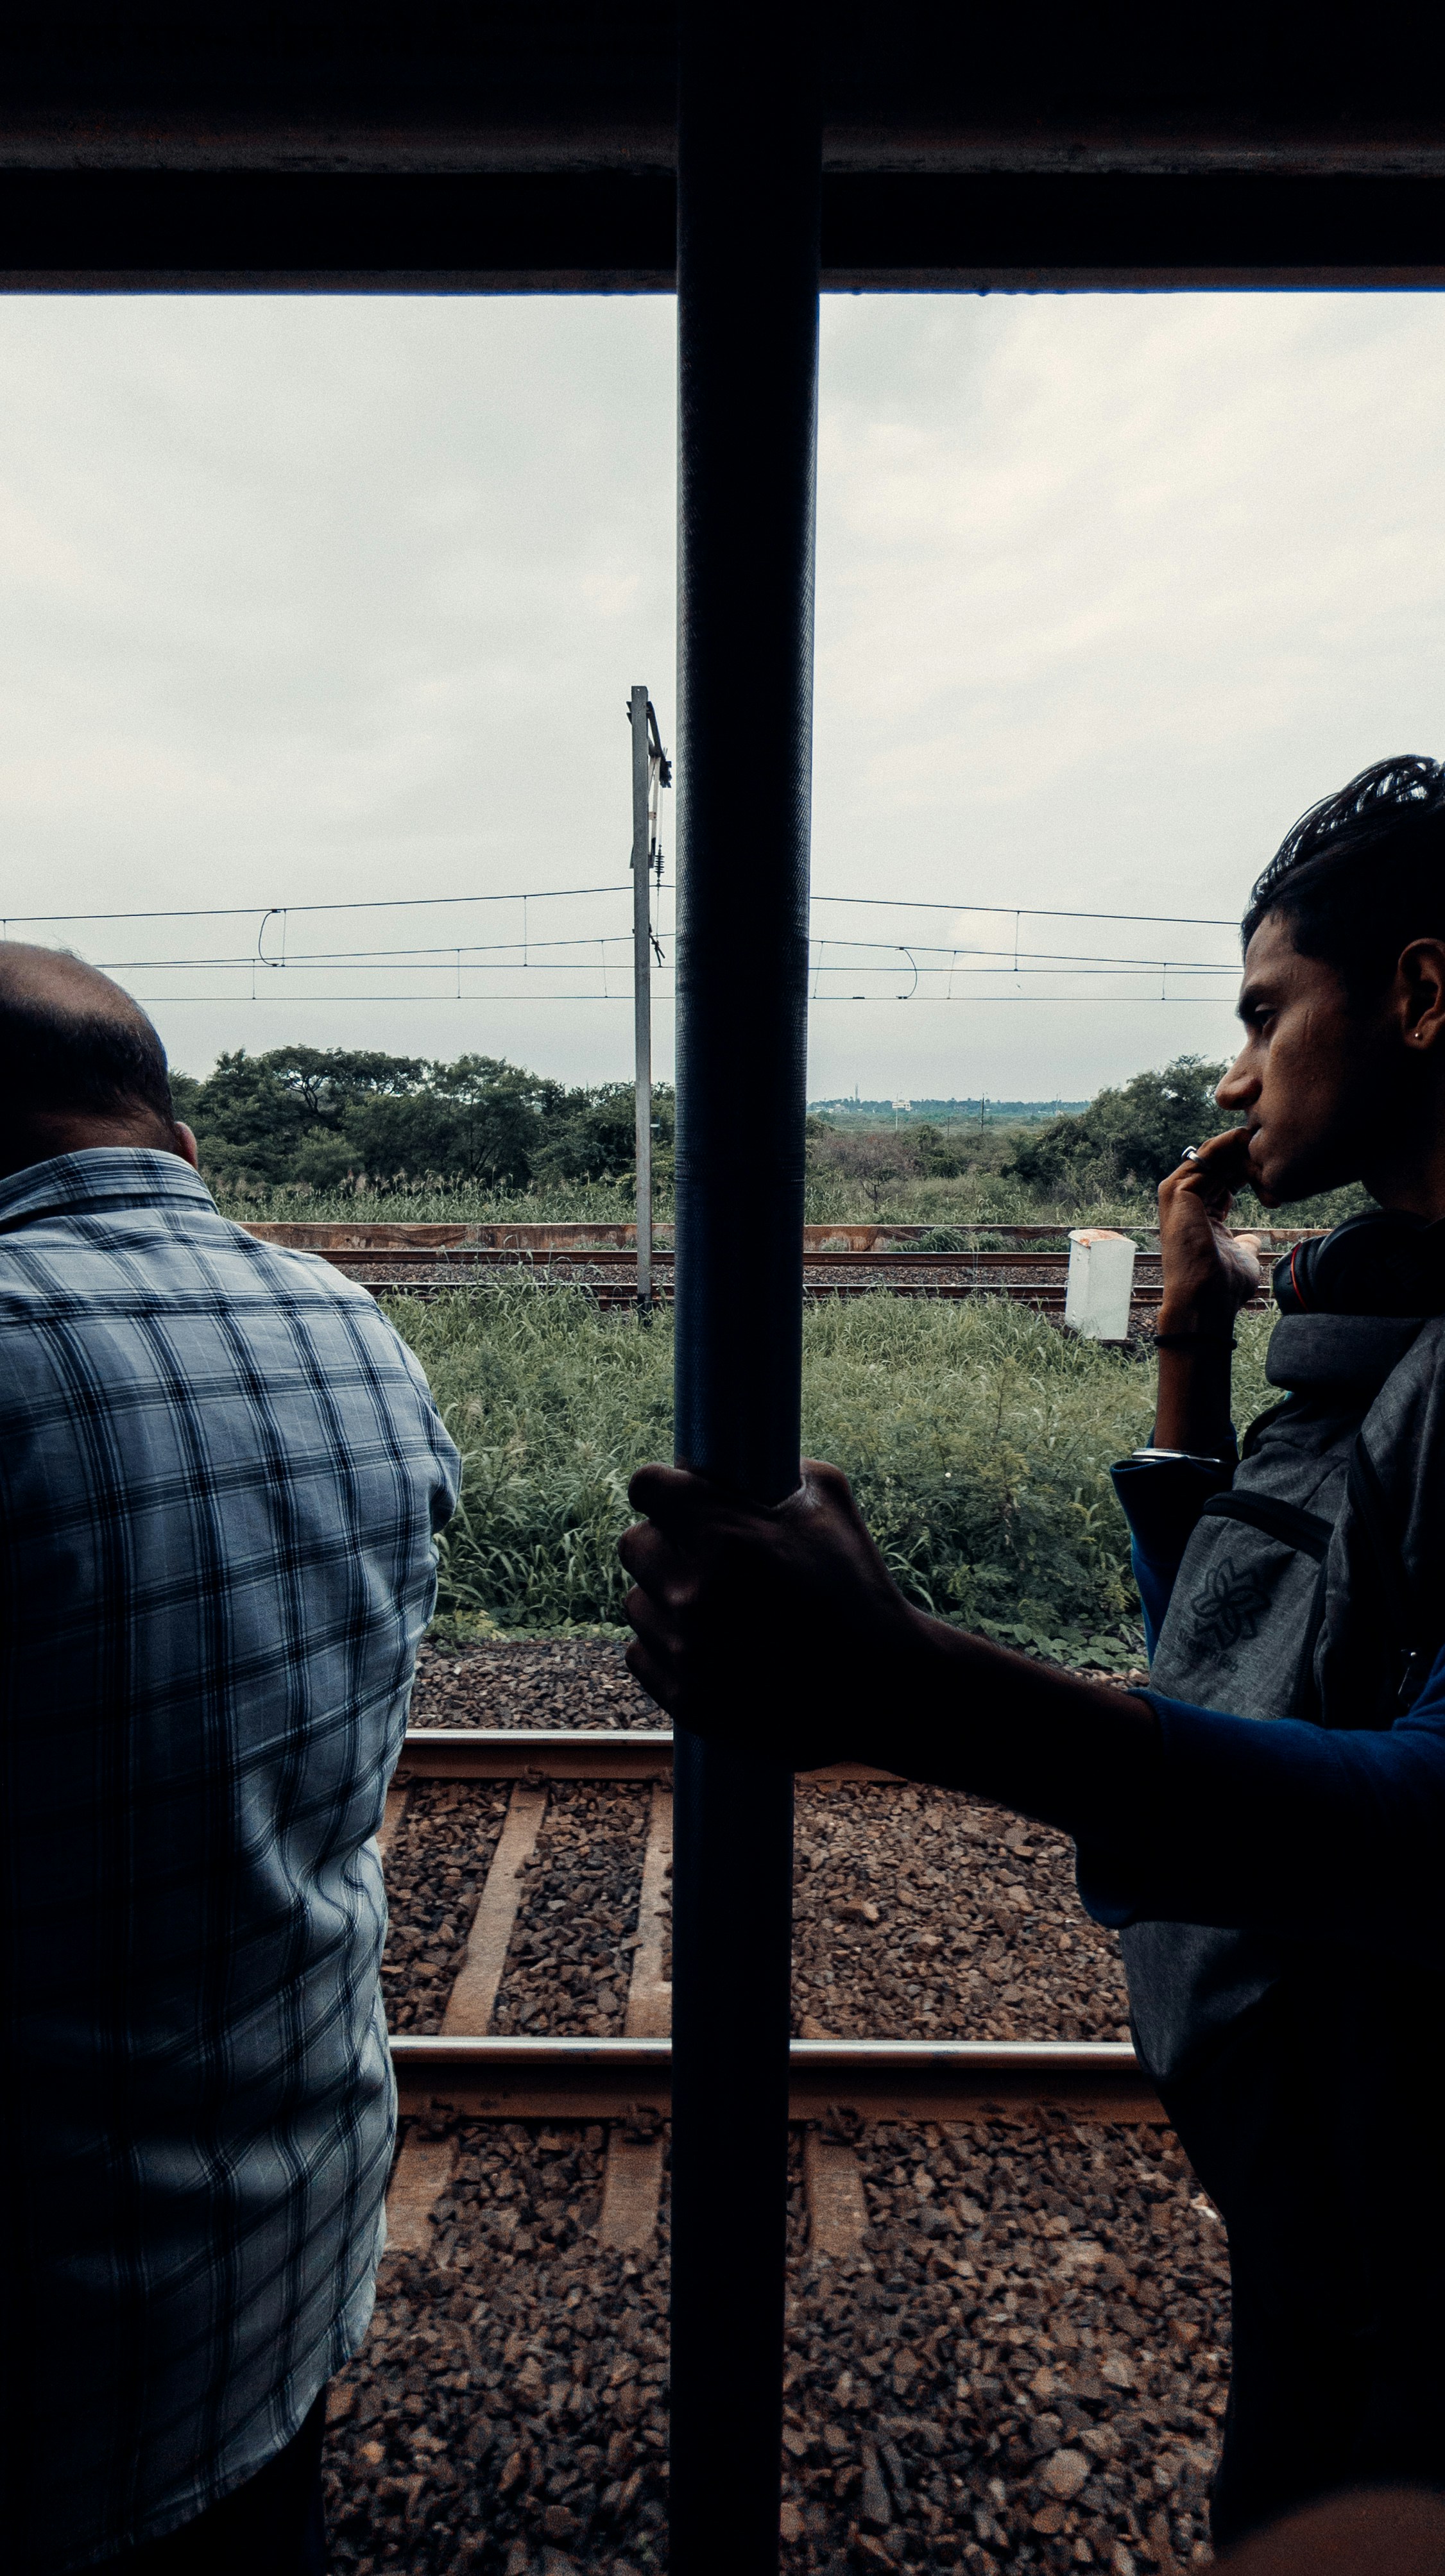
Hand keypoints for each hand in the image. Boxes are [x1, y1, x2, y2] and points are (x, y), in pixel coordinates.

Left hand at [618, 1458, 926, 1766]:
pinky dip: (666, 1649)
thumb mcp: (833, 1507)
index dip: (662, 1489)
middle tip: (698, 1555)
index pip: (647, 1487)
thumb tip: (749, 1462)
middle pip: (634, 1544)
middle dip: (664, 1543)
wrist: (882, 1689)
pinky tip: (706, 1648)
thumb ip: (785, 1470)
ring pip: (637, 1602)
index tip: (674, 1498)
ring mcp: (685, 1649)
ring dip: (665, 1599)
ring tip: (712, 1609)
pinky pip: (641, 1654)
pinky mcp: (684, 1697)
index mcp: (725, 1536)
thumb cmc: (860, 1592)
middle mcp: (694, 1590)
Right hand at [1156, 1126, 1262, 1332]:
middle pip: (1219, 1162)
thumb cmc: (1224, 1286)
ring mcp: (1178, 1193)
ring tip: (1265, 1144)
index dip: (1251, 1168)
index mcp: (1198, 1211)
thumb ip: (1245, 1243)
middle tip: (1275, 1153)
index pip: (1225, 1177)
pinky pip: (1206, 1156)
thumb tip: (1253, 1241)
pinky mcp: (1178, 1191)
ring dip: (1240, 1147)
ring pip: (1213, 1155)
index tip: (1277, 1168)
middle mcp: (1185, 1199)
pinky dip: (1228, 1147)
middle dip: (1248, 1154)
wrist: (1207, 1298)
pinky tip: (1251, 1147)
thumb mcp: (1242, 1256)